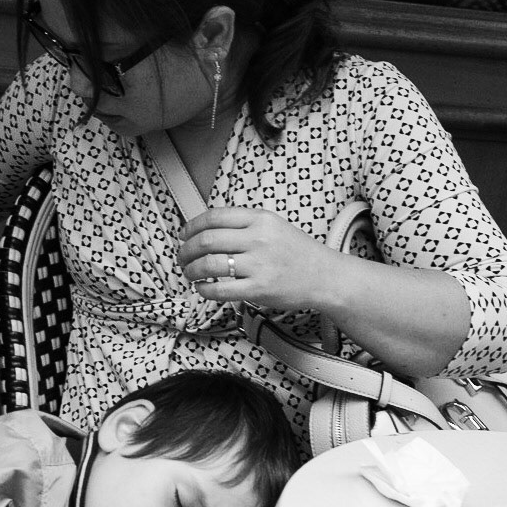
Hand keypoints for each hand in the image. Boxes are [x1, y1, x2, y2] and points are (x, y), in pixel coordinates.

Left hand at [177, 206, 331, 311]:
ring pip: (209, 264)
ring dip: (191, 270)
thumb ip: (244, 224)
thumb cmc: (298, 253)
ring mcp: (258, 265)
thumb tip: (207, 229)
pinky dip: (204, 288)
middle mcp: (258, 239)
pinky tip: (202, 287)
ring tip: (189, 273)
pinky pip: (220, 289)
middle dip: (186, 250)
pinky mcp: (258, 289)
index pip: (214, 217)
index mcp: (260, 219)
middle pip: (206, 240)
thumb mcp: (274, 225)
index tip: (184, 235)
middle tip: (181, 256)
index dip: (192, 226)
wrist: (325, 276)